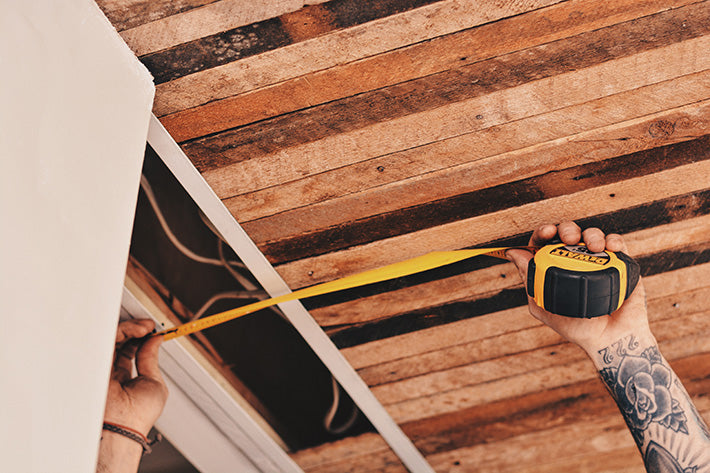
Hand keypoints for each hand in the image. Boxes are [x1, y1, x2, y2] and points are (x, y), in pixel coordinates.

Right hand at [103, 319, 167, 436]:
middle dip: (136, 331)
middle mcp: (111, 373)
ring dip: (131, 329)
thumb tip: (155, 340)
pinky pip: (106, 340)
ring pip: (113, 339)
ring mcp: (102, 369)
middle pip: (120, 343)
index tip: (154, 331)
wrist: (122, 426)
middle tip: (150, 327)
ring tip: (146, 328)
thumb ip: (150, 359)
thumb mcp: (154, 382)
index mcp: (125, 380)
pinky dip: (123, 331)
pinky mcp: (95, 364)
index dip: (142, 339)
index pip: (130, 352)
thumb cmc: (138, 415)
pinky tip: (138, 330)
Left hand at [506, 221, 651, 355]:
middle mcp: (576, 261)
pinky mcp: (620, 264)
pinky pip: (617, 244)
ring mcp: (598, 261)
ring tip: (593, 247)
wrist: (610, 340)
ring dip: (591, 234)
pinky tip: (611, 247)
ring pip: (592, 235)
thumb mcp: (543, 304)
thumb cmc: (576, 327)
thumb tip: (512, 253)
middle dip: (567, 229)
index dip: (543, 232)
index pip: (545, 242)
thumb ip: (529, 279)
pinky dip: (614, 240)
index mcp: (556, 268)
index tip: (546, 233)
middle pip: (568, 233)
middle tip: (569, 239)